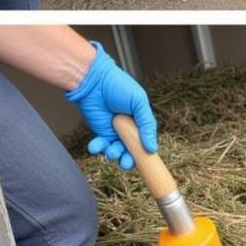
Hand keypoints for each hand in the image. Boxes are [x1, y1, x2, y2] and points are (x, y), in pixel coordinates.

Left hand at [65, 42, 157, 169]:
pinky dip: (98, 148)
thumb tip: (152, 148)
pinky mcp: (99, 132)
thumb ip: (147, 125)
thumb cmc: (119, 87)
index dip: (145, 153)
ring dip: (114, 155)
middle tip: (126, 163)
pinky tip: (96, 146)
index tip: (144, 162)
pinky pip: (100, 146)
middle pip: (131, 151)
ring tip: (111, 151)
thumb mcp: (139, 103)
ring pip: (115, 151)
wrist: (94, 82)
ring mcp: (113, 131)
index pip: (146, 142)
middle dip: (128, 159)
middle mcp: (128, 129)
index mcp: (141, 121)